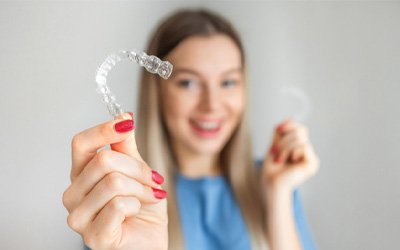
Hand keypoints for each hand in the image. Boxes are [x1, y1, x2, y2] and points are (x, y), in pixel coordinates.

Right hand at [62, 113, 167, 249]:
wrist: (151, 239)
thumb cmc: (142, 208)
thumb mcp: (138, 170)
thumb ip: (126, 147)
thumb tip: (123, 117)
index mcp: (81, 175)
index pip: (80, 144)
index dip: (104, 130)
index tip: (127, 123)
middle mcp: (73, 194)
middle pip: (104, 161)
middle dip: (139, 169)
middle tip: (154, 179)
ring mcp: (79, 217)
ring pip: (114, 182)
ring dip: (142, 189)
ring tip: (150, 196)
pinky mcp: (93, 236)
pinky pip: (119, 205)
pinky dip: (137, 205)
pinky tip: (137, 212)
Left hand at [262, 119, 319, 190]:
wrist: (271, 183)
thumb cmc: (271, 168)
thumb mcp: (275, 145)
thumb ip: (281, 134)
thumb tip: (289, 117)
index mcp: (299, 148)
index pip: (300, 129)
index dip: (290, 125)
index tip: (278, 129)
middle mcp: (307, 153)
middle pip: (301, 131)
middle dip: (284, 139)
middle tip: (274, 151)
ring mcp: (311, 158)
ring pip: (300, 138)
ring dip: (284, 147)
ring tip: (279, 159)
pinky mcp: (313, 163)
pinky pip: (304, 146)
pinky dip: (292, 151)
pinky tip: (289, 161)